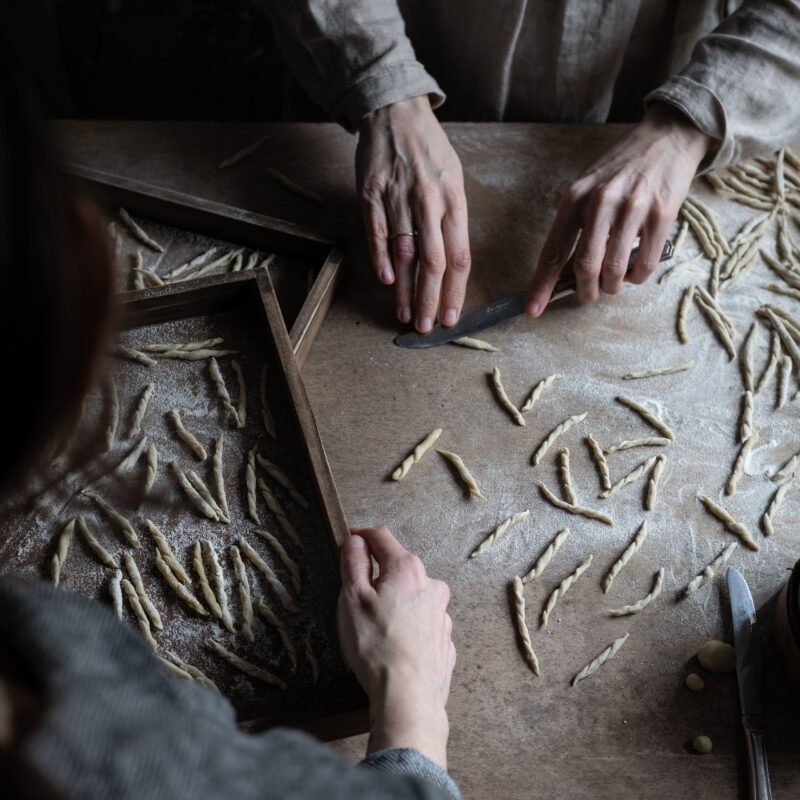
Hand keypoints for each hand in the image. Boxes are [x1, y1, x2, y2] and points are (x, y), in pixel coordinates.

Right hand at [338, 526, 455, 768]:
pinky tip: (394, 644)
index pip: (381, 537)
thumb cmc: (377, 647)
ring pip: (412, 595)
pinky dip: (408, 626)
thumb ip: (353, 563)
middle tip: (356, 595)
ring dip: (395, 601)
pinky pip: (422, 623)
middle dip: (378, 574)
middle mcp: (431, 585)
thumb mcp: (352, 598)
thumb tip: (356, 541)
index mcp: (406, 569)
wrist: (408, 696)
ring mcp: (441, 613)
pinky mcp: (444, 639)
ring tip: (375, 627)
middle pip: (399, 567)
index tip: (350, 539)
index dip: (361, 535)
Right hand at [356, 96, 470, 332]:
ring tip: (405, 316)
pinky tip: (387, 281)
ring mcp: (398, 198)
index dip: (455, 291)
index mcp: (453, 200)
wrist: (395, 112)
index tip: (451, 316)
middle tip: (426, 326)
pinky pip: (377, 233)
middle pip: (433, 262)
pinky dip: (381, 259)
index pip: (459, 256)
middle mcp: (428, 202)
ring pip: (404, 253)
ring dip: (404, 290)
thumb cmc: (429, 150)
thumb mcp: (453, 178)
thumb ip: (453, 219)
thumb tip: (451, 263)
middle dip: (430, 300)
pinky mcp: (371, 194)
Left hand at [526, 102, 712, 315]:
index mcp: (575, 198)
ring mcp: (632, 207)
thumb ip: (576, 227)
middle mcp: (600, 202)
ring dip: (612, 286)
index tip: (532, 309)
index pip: (553, 250)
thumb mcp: (588, 190)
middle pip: (584, 267)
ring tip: (615, 280)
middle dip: (585, 291)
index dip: (541, 285)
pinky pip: (644, 263)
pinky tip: (636, 269)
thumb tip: (564, 273)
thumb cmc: (622, 170)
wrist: (667, 137)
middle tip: (590, 293)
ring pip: (614, 270)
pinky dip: (637, 276)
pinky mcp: (661, 213)